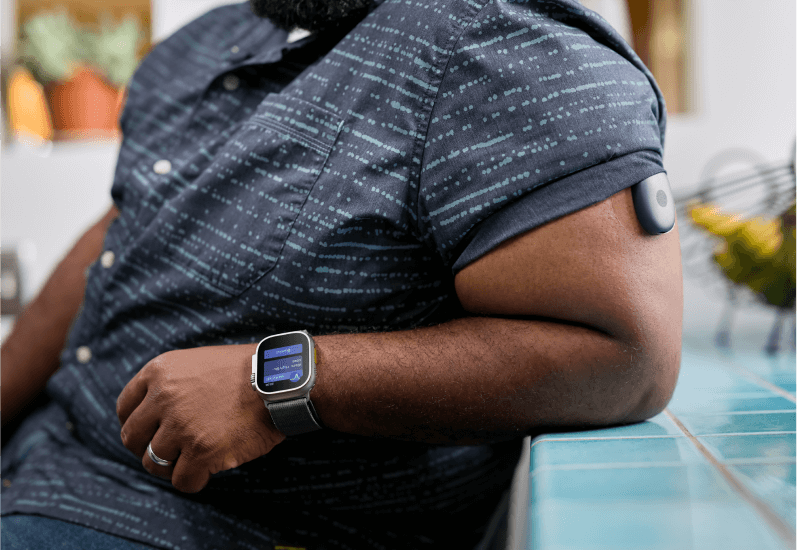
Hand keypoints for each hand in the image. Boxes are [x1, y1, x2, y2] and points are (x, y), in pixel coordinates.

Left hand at [116, 345, 285, 492]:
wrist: (281, 379)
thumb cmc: (248, 372)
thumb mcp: (199, 362)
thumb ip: (172, 384)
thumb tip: (154, 416)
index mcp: (160, 371)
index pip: (125, 407)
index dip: (136, 425)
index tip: (150, 433)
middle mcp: (163, 397)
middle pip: (132, 438)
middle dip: (148, 449)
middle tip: (170, 452)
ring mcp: (181, 426)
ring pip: (153, 463)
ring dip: (171, 466)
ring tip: (193, 460)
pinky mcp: (201, 451)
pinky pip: (182, 481)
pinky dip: (194, 480)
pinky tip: (209, 470)